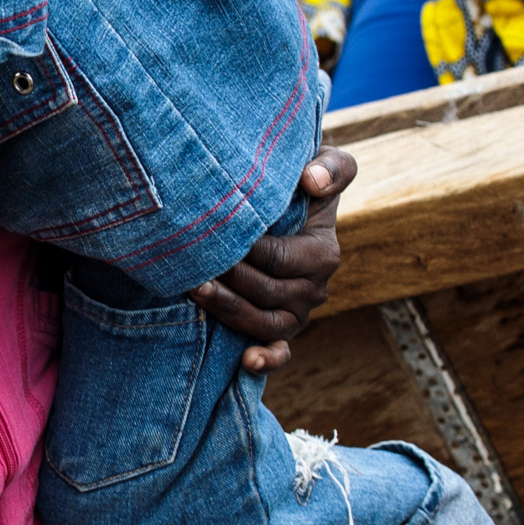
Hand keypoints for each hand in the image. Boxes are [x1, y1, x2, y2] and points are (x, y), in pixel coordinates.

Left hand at [188, 148, 356, 371]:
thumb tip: (313, 181)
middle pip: (268, 292)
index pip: (280, 258)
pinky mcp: (283, 330)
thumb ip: (332, 167)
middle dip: (229, 278)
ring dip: (230, 310)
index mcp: (324, 252)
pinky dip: (267, 360)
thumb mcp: (324, 163)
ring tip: (195, 290)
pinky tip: (246, 361)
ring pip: (265, 324)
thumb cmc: (300, 180)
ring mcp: (299, 313)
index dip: (245, 250)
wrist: (286, 203)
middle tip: (191, 262)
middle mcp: (315, 288)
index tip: (214, 234)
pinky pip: (281, 353)